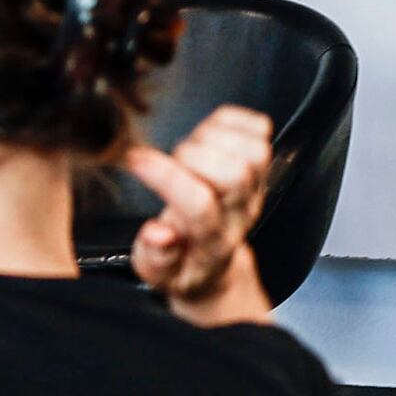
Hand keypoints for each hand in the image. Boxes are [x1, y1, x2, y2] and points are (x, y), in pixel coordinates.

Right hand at [122, 105, 277, 323]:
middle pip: (235, 173)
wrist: (212, 264)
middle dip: (193, 155)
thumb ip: (155, 257)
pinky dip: (233, 121)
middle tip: (172, 160)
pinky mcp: (260, 165)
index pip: (199, 205)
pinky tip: (209, 132)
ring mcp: (254, 189)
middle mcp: (239, 214)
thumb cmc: (180, 264)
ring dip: (215, 137)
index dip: (165, 176)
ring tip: (190, 147)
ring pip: (254, 150)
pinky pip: (260, 131)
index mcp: (212, 243)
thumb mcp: (156, 274)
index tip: (135, 159)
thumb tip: (157, 233)